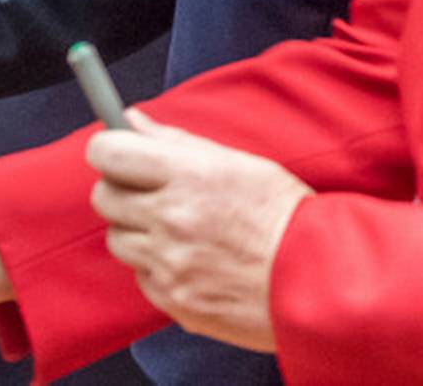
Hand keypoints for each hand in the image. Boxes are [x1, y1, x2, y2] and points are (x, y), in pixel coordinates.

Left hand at [84, 110, 309, 353]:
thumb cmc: (284, 216)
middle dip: (120, 191)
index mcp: (188, 175)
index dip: (108, 150)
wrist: (318, 281)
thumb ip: (177, 142)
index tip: (115, 153)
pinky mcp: (174, 301)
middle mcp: (172, 218)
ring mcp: (170, 264)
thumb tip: (132, 120)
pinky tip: (192, 262)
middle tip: (148, 193)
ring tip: (178, 231)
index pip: (108, 153)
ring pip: (118, 240)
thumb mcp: (237, 163)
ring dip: (137, 232)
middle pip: (104, 197)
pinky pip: (141, 278)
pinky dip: (157, 269)